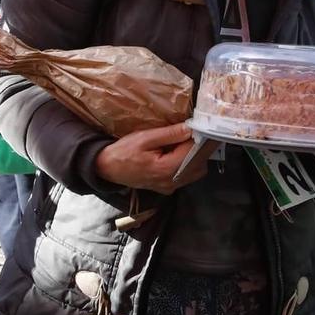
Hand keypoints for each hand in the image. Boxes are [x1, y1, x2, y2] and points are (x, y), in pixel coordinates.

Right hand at [95, 124, 211, 193]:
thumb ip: (169, 134)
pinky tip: (179, 152)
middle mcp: (172, 181)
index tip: (206, 127)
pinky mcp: (168, 188)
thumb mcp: (145, 138)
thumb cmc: (124, 151)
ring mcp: (170, 187)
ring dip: (195, 156)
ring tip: (187, 141)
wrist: (108, 168)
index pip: (194, 153)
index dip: (203, 139)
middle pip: (200, 164)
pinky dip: (188, 163)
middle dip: (201, 148)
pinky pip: (186, 176)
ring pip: (196, 171)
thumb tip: (190, 128)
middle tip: (197, 131)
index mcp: (167, 168)